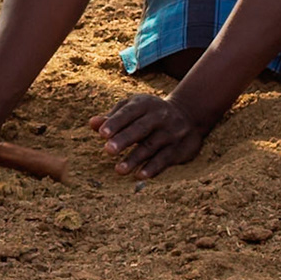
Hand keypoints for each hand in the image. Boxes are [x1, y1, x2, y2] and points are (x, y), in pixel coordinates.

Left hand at [90, 93, 207, 178]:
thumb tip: (92, 123)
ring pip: (151, 146)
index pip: (129, 112)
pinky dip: (152, 167)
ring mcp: (170, 133)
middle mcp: (160, 116)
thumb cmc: (150, 113)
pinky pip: (165, 159)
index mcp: (145, 104)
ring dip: (135, 158)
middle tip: (108, 150)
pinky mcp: (179, 148)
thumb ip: (113, 117)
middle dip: (124, 139)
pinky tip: (140, 175)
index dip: (116, 122)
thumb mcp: (133, 108)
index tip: (102, 133)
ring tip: (119, 170)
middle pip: (141, 128)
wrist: (188, 115)